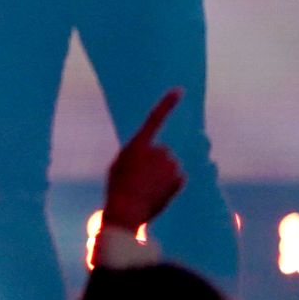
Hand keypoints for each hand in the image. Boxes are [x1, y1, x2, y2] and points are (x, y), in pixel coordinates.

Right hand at [102, 87, 184, 231]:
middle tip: (140, 177)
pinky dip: (170, 184)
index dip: (167, 104)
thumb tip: (157, 151)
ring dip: (162, 174)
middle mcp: (158, 151)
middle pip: (161, 151)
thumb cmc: (118, 185)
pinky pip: (177, 178)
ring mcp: (170, 165)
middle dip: (155, 161)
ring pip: (169, 166)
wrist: (127, 209)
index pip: (155, 118)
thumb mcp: (119, 163)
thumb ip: (137, 153)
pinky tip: (157, 193)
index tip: (180, 90)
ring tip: (147, 187)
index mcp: (139, 143)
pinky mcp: (179, 180)